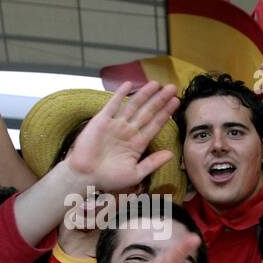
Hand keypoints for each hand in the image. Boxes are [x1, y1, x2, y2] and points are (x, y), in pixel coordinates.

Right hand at [63, 80, 178, 193]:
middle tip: (173, 88)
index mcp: (138, 143)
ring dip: (145, 94)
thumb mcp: (136, 173)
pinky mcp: (102, 121)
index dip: (166, 113)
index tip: (176, 103)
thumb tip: (172, 155)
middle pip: (148, 112)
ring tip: (157, 84)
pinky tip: (130, 84)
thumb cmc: (109, 178)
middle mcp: (129, 131)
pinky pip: (113, 105)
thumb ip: (153, 163)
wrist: (85, 176)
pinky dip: (120, 94)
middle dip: (160, 100)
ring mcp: (116, 125)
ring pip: (133, 106)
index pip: (155, 125)